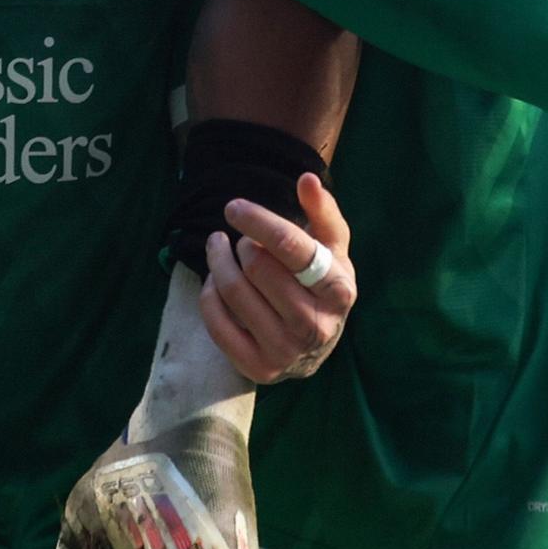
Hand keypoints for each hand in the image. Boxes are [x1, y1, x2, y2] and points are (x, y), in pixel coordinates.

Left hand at [201, 172, 355, 383]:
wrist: (316, 344)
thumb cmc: (320, 283)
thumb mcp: (332, 247)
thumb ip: (322, 211)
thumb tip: (307, 180)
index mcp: (337, 289)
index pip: (290, 247)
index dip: (258, 221)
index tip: (233, 207)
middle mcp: (315, 324)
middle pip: (257, 266)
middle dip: (243, 244)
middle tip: (241, 241)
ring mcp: (287, 350)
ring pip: (234, 291)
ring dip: (219, 262)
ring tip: (220, 251)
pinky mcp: (259, 369)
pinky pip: (217, 324)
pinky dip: (209, 294)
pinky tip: (216, 281)